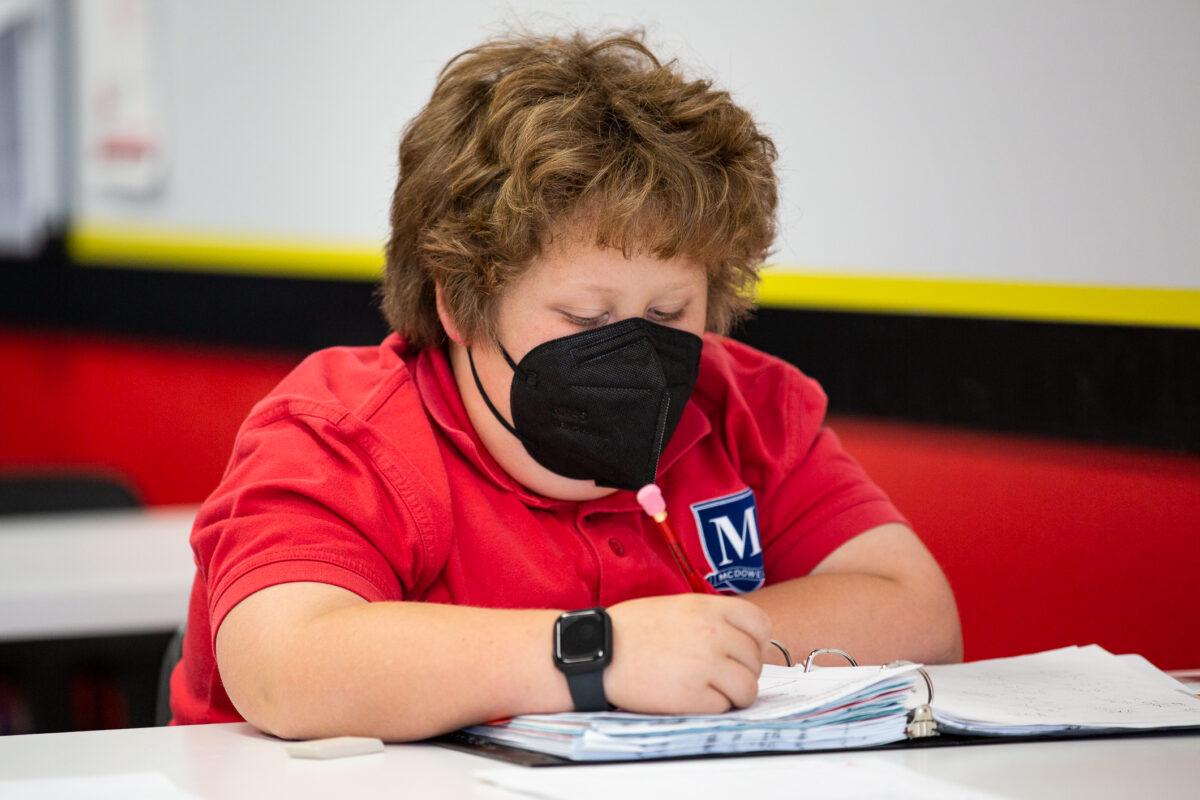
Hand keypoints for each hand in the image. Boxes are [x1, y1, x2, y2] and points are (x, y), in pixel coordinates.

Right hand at [603, 593, 772, 714]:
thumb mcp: (675, 607)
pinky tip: (690, 698)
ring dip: (733, 694)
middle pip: (755, 660)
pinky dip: (712, 707)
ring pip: (747, 688)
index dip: (757, 642)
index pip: (760, 625)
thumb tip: (738, 641)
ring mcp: (706, 665)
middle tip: (718, 676)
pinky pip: (723, 706)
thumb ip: (710, 619)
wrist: (595, 651)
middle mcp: (713, 633)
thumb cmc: (629, 630)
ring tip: (709, 691)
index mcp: (708, 607)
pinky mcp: (693, 696)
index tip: (744, 652)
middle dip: (741, 671)